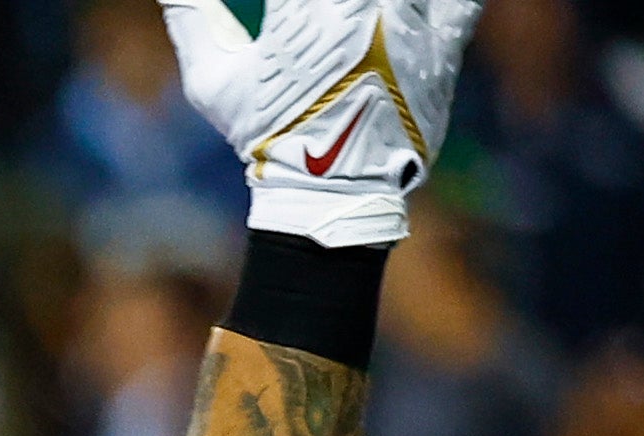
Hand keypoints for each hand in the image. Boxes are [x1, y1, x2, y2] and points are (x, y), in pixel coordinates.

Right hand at [158, 0, 486, 245]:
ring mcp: (413, 21)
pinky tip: (417, 11)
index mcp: (308, 9)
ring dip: (381, 2)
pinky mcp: (447, 43)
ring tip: (364, 16)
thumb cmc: (266, 137)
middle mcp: (368, 6)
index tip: (281, 7)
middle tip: (320, 12)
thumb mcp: (214, 80)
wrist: (330, 194)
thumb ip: (192, 18)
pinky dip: (448, 3)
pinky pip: (464, 1)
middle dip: (333, 3)